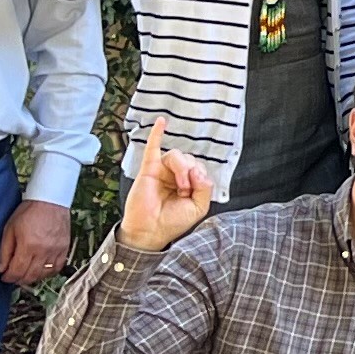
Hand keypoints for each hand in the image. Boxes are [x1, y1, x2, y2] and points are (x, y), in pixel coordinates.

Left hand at [0, 199, 72, 285]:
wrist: (50, 199)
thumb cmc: (28, 211)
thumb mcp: (10, 228)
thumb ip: (4, 251)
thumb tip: (1, 269)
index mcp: (28, 245)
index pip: (17, 271)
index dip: (8, 277)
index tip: (4, 276)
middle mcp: (43, 250)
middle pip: (30, 276)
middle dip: (19, 280)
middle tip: (13, 277)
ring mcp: (56, 250)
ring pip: (43, 275)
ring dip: (32, 278)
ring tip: (26, 273)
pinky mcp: (64, 249)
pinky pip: (57, 268)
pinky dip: (48, 273)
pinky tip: (41, 270)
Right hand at [119, 121, 216, 252]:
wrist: (150, 231)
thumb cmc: (172, 222)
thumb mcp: (198, 208)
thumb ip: (205, 188)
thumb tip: (198, 170)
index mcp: (189, 183)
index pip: (199, 168)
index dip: (200, 176)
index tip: (192, 191)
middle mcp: (176, 175)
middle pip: (190, 159)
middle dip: (191, 173)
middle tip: (185, 189)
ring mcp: (162, 171)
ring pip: (176, 155)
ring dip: (181, 168)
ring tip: (179, 184)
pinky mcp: (148, 169)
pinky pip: (153, 147)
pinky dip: (157, 134)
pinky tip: (161, 122)